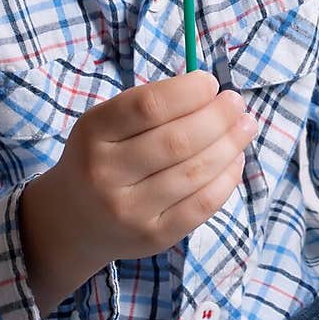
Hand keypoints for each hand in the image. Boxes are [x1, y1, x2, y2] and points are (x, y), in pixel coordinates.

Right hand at [19, 70, 256, 314]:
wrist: (73, 222)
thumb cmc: (101, 157)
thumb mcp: (106, 124)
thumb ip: (149, 106)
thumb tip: (210, 91)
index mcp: (93, 133)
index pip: (148, 107)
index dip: (188, 92)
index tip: (211, 82)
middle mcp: (106, 174)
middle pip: (177, 141)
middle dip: (218, 117)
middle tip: (236, 103)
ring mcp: (130, 210)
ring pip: (194, 173)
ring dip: (230, 145)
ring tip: (245, 126)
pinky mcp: (153, 237)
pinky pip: (201, 205)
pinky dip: (226, 179)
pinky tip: (235, 160)